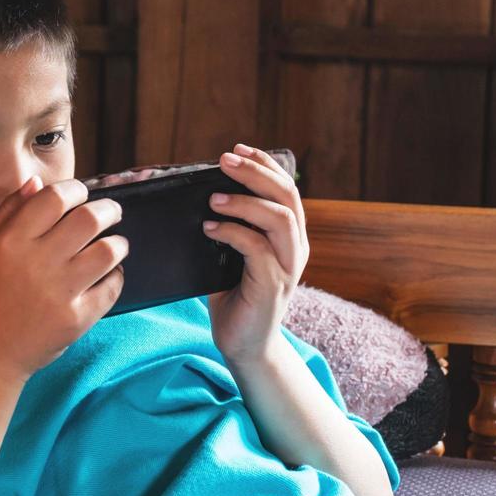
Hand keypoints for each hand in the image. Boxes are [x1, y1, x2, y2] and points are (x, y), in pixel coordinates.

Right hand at [0, 177, 127, 385]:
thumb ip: (10, 211)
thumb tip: (38, 182)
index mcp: (11, 242)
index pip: (54, 198)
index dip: (75, 190)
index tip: (81, 195)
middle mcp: (35, 264)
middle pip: (88, 219)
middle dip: (108, 210)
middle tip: (111, 213)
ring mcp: (58, 292)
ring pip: (107, 251)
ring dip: (118, 243)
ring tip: (116, 244)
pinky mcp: (76, 318)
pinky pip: (112, 287)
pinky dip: (116, 276)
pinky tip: (109, 274)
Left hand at [201, 144, 308, 363]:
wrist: (244, 346)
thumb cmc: (234, 298)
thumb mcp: (230, 255)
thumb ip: (228, 227)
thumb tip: (200, 194)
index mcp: (289, 237)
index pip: (286, 189)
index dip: (265, 164)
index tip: (238, 149)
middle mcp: (295, 248)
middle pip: (287, 197)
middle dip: (255, 172)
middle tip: (225, 160)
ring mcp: (288, 267)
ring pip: (280, 219)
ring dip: (244, 201)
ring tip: (213, 198)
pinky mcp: (273, 286)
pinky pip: (257, 249)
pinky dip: (232, 232)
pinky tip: (210, 228)